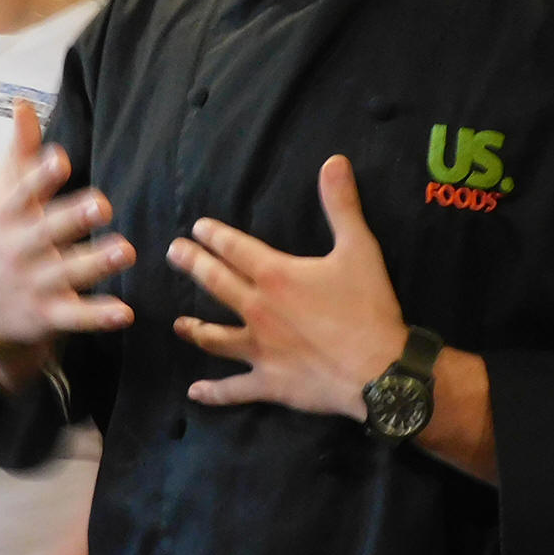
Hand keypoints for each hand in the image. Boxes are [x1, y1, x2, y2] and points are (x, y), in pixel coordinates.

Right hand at [0, 102, 135, 353]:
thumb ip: (22, 149)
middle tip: (103, 204)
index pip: (22, 193)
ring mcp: (33, 283)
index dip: (40, 176)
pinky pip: (75, 316)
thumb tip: (24, 103)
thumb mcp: (6, 190)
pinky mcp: (49, 314)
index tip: (62, 157)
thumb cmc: (7, 231)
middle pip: (45, 233)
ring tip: (126, 250)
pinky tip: (125, 312)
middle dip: (72, 219)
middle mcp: (18, 249)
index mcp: (8, 215)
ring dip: (95, 264)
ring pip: (65, 274)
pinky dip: (98, 316)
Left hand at [167, 154, 406, 418]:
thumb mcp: (359, 248)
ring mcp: (259, 349)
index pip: (234, 249)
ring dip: (195, 329)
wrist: (380, 370)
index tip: (196, 228)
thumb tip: (333, 161)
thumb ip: (341, 204)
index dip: (214, 235)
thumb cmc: (368, 307)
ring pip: (215, 337)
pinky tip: (194, 393)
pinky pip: (234, 389)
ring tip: (178, 324)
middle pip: (216, 283)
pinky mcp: (268, 383)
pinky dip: (213, 392)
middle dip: (192, 265)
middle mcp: (258, 309)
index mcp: (275, 275)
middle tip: (173, 254)